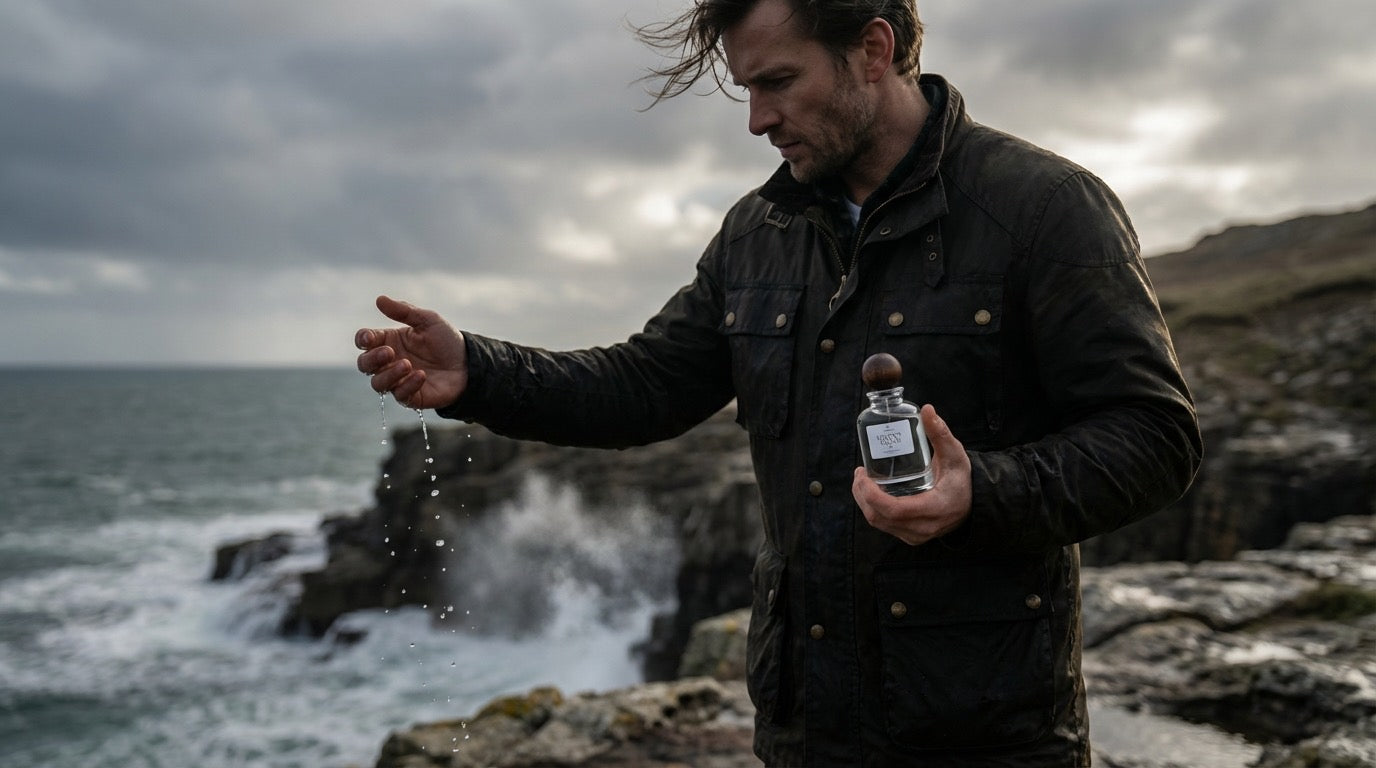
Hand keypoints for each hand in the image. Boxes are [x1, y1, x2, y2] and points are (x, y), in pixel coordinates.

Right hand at [355, 295, 468, 409]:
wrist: (468, 363)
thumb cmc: (447, 340)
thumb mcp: (427, 320)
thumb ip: (404, 311)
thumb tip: (379, 299)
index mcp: (390, 341)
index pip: (365, 341)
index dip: (362, 339)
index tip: (369, 338)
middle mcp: (390, 362)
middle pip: (365, 364)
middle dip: (372, 358)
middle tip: (389, 352)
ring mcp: (399, 380)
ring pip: (377, 383)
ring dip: (389, 374)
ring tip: (407, 364)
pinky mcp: (411, 396)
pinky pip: (400, 395)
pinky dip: (408, 385)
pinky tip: (421, 376)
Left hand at [852, 404, 972, 545]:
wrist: (972, 505)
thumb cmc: (962, 480)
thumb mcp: (955, 455)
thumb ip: (941, 434)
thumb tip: (927, 410)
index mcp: (934, 509)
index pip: (894, 510)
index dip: (872, 494)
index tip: (862, 473)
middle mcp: (922, 528)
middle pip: (879, 517)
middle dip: (862, 494)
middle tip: (859, 473)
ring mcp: (914, 535)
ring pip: (878, 523)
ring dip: (863, 501)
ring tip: (861, 480)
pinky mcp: (909, 535)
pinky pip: (883, 525)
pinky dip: (872, 508)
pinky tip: (870, 491)